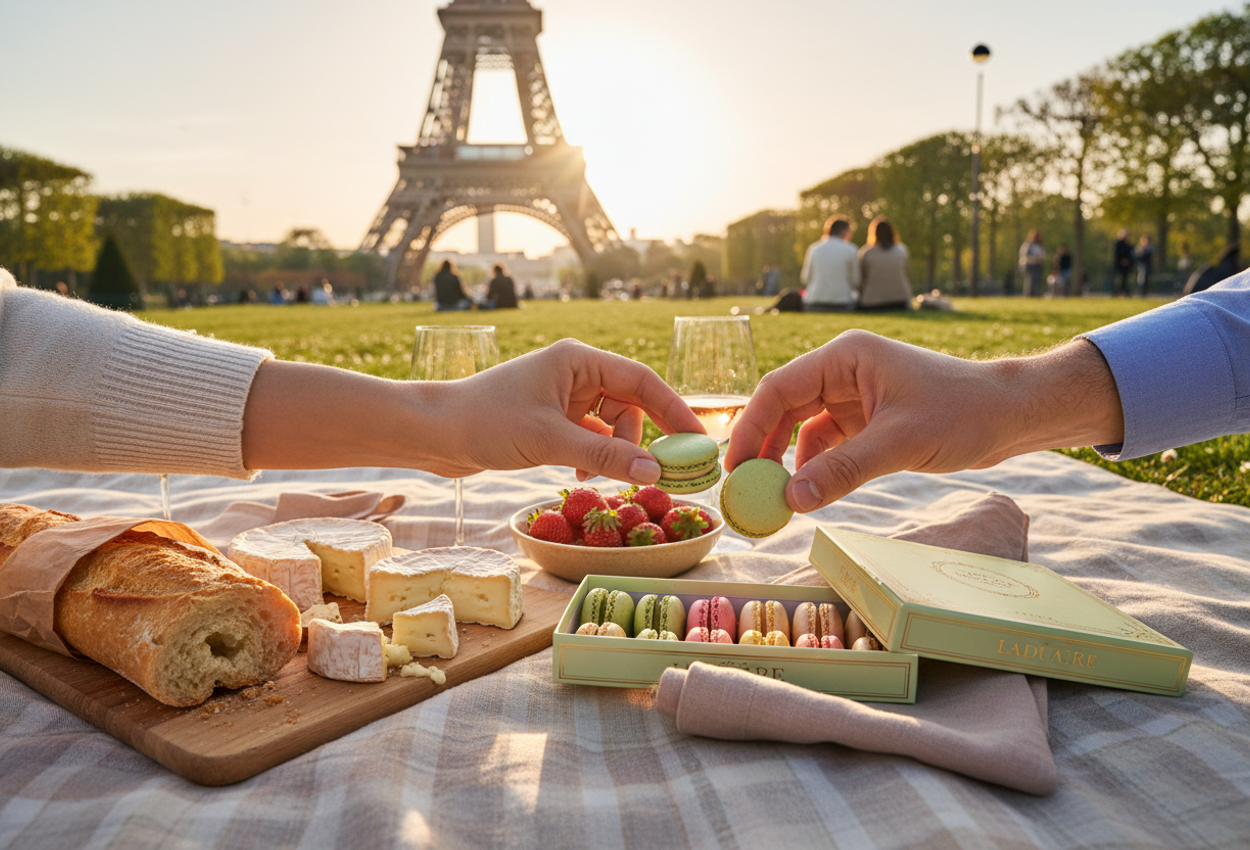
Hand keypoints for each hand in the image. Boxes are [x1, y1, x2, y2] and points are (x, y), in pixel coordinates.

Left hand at [435, 339, 703, 481]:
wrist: (433, 433)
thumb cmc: (486, 423)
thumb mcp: (550, 441)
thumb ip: (605, 457)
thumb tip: (656, 472)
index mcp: (579, 359)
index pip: (643, 381)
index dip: (675, 411)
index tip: (699, 442)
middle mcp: (576, 372)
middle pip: (631, 405)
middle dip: (640, 440)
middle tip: (659, 473)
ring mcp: (564, 396)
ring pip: (612, 425)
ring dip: (612, 453)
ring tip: (593, 476)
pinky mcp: (552, 419)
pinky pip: (591, 437)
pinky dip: (593, 458)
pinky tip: (578, 475)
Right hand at [724, 330, 1122, 512]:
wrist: (1011, 415)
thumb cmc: (963, 412)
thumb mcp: (898, 443)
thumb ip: (842, 470)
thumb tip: (792, 500)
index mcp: (844, 357)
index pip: (778, 389)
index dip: (750, 428)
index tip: (734, 469)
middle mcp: (842, 371)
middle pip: (784, 409)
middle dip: (764, 449)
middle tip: (746, 491)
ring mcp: (854, 396)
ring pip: (803, 430)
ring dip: (789, 463)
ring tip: (777, 500)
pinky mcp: (867, 421)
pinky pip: (827, 445)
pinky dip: (816, 469)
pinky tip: (811, 495)